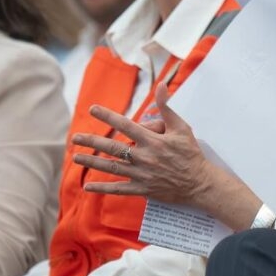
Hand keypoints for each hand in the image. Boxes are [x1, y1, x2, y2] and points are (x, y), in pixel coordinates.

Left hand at [72, 83, 213, 205]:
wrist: (200, 183)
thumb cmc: (191, 154)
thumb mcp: (182, 127)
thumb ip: (167, 107)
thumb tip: (161, 87)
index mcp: (152, 140)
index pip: (125, 124)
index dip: (107, 116)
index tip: (93, 109)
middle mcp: (143, 157)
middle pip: (111, 147)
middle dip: (91, 142)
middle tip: (75, 138)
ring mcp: (141, 174)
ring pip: (111, 167)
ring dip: (92, 162)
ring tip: (76, 157)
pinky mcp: (142, 189)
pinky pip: (118, 189)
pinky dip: (103, 188)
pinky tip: (89, 186)